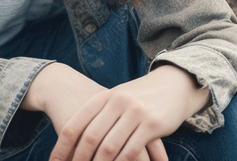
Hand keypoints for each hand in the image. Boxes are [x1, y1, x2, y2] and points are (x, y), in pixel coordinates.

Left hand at [45, 64, 209, 160]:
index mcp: (104, 96)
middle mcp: (118, 102)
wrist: (175, 83)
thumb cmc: (141, 96)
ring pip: (110, 147)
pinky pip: (131, 151)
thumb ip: (99, 115)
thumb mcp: (118, 98)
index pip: (74, 125)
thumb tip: (74, 140)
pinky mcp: (152, 124)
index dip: (61, 148)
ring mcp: (135, 112)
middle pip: (90, 138)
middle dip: (79, 160)